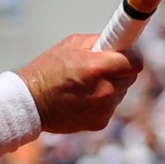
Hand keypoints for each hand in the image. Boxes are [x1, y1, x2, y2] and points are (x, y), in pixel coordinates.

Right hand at [20, 33, 142, 133]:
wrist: (28, 104)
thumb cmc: (47, 70)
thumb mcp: (71, 45)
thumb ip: (99, 42)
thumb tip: (119, 41)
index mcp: (97, 68)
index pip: (135, 62)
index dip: (132, 56)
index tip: (127, 54)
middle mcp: (104, 90)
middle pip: (130, 77)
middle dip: (120, 71)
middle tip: (102, 68)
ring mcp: (103, 109)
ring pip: (120, 92)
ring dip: (110, 87)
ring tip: (85, 85)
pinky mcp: (100, 122)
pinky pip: (110, 107)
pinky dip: (102, 102)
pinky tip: (82, 99)